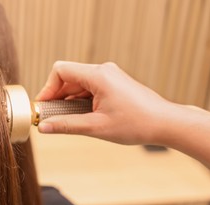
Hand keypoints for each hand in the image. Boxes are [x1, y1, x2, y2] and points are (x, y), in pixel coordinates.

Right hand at [36, 61, 173, 144]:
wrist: (165, 123)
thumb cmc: (136, 123)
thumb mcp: (96, 127)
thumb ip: (66, 125)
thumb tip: (43, 127)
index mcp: (98, 76)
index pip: (60, 71)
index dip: (47, 88)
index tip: (43, 107)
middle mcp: (103, 71)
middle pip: (68, 78)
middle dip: (57, 97)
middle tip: (51, 117)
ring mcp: (109, 76)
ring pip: (78, 84)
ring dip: (69, 101)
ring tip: (67, 121)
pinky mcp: (113, 84)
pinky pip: (89, 88)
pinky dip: (80, 101)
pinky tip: (82, 117)